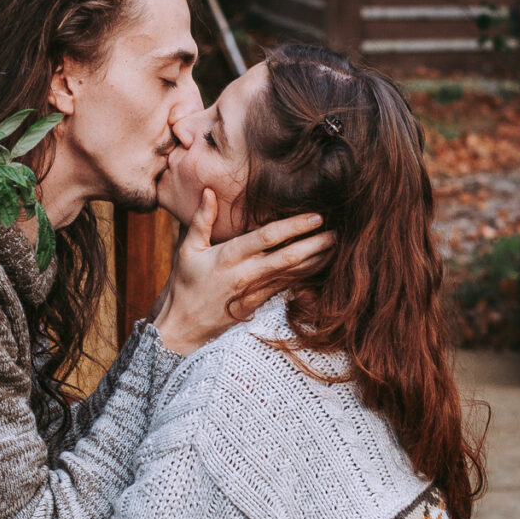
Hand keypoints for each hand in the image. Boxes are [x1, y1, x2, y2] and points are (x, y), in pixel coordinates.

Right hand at [152, 191, 332, 353]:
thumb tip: (209, 191)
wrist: (183, 327)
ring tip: (336, 246)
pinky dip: (306, 274)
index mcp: (229, 257)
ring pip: (293, 274)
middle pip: (288, 258)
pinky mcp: (260, 303)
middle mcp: (246, 274)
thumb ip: (201, 220)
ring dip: (317, 260)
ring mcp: (255, 291)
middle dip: (315, 244)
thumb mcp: (187, 249)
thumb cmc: (185, 285)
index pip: (266, 238)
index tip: (315, 217)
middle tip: (337, 231)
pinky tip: (320, 265)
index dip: (293, 227)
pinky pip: (287, 286)